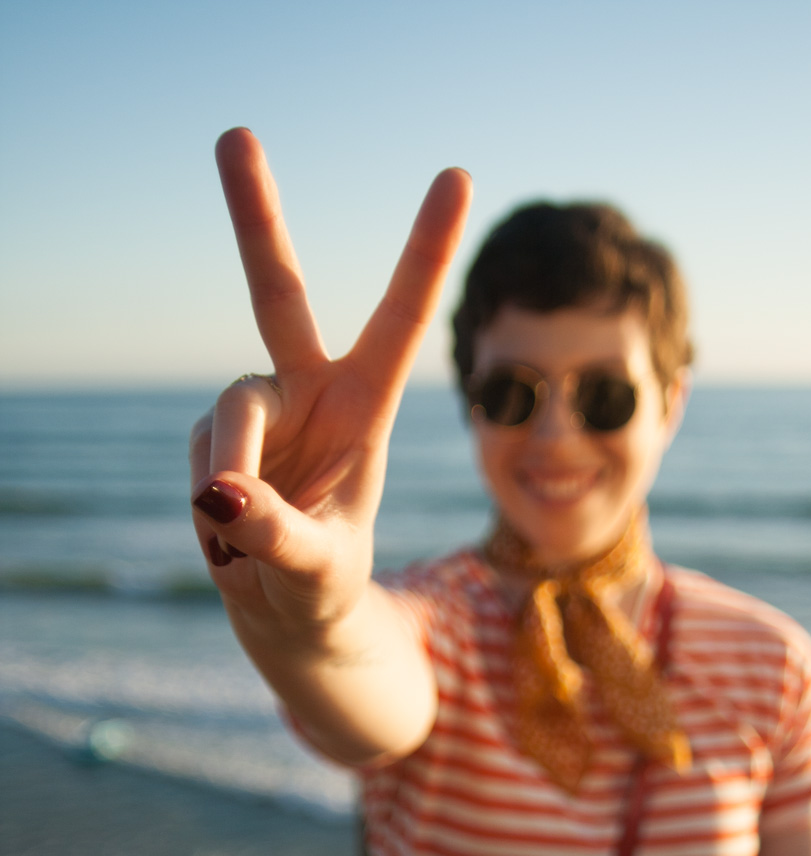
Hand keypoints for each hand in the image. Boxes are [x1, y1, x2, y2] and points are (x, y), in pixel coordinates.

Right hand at [189, 129, 471, 637]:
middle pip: (277, 296)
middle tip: (232, 135)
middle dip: (254, 218)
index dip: (425, 252)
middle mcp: (308, 392)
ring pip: (228, 420)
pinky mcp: (213, 438)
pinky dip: (211, 512)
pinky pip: (199, 465)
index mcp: (364, 406)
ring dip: (233, 478)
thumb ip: (277, 535)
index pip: (398, 321)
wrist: (287, 612)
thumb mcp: (316, 570)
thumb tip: (218, 492)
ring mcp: (258, 412)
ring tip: (247, 542)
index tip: (457, 176)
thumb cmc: (323, 585)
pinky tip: (229, 540)